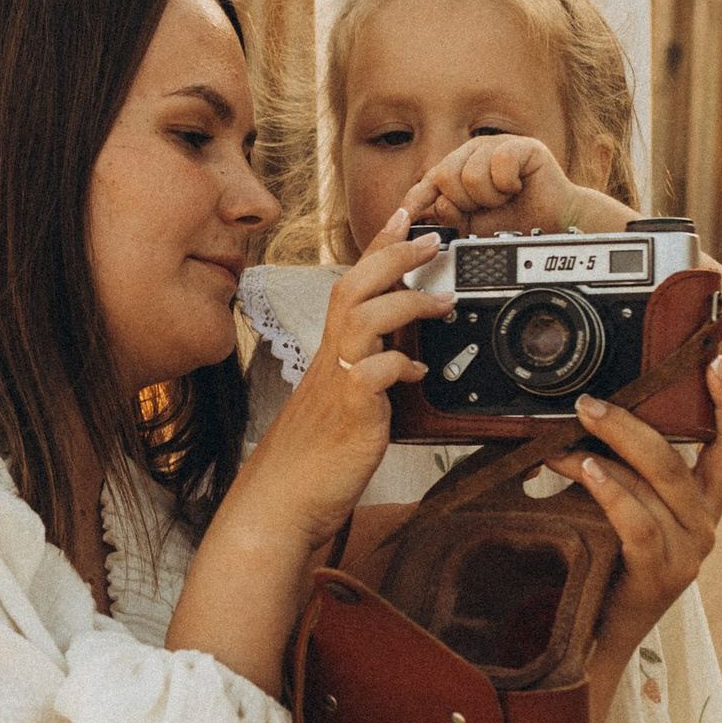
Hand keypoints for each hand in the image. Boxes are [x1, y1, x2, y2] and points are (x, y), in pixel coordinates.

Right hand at [229, 208, 440, 555]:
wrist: (278, 506)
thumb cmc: (310, 463)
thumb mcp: (344, 406)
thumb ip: (371, 377)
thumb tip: (404, 364)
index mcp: (330, 355)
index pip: (353, 284)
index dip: (379, 247)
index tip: (405, 216)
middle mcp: (330, 361)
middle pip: (355, 286)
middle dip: (394, 253)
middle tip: (431, 235)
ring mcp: (337, 385)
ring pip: (364, 318)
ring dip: (407, 301)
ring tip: (443, 300)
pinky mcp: (349, 414)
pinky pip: (375, 374)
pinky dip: (402, 366)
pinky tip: (419, 374)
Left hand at [399, 133, 619, 241]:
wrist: (554, 226)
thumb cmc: (515, 224)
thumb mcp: (473, 227)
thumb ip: (448, 219)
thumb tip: (425, 213)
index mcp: (460, 169)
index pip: (429, 181)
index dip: (416, 199)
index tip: (403, 218)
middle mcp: (475, 153)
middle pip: (445, 176)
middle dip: (463, 204)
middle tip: (484, 208)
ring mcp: (498, 146)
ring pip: (469, 174)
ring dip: (488, 198)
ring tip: (504, 199)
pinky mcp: (523, 146)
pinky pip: (499, 162)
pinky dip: (507, 184)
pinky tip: (516, 188)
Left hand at [560, 354, 721, 666]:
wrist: (594, 641)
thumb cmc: (604, 566)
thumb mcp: (623, 510)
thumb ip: (621, 469)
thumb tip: (583, 413)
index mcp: (703, 504)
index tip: (716, 360)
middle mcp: (704, 525)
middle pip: (677, 457)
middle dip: (631, 422)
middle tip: (588, 402)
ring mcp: (687, 552)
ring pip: (654, 483)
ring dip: (604, 453)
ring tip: (563, 440)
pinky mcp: (661, 575)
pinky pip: (638, 521)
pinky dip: (608, 490)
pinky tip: (582, 470)